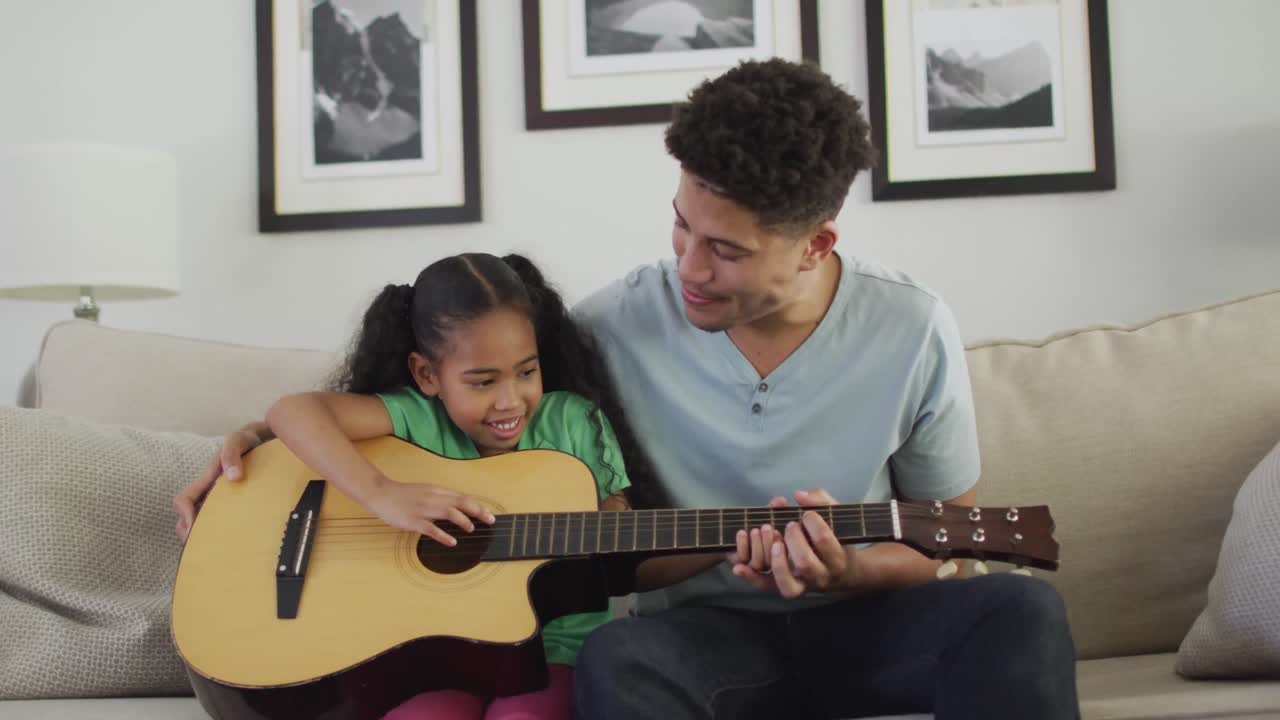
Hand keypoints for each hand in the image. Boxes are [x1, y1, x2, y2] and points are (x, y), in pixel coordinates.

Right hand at [173, 427, 264, 540]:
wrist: (263, 440)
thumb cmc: (247, 441)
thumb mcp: (238, 441)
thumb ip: (232, 455)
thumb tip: (233, 477)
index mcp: (204, 480)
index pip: (183, 500)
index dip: (185, 515)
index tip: (196, 528)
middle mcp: (208, 492)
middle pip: (186, 518)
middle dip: (190, 533)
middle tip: (207, 545)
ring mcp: (219, 499)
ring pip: (201, 522)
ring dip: (204, 534)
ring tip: (220, 546)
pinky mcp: (232, 504)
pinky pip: (220, 522)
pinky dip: (220, 533)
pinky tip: (236, 540)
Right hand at [366, 478, 495, 546]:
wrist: (381, 493)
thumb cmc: (404, 494)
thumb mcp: (426, 491)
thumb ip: (441, 498)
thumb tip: (459, 507)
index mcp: (438, 491)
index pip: (463, 497)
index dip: (478, 506)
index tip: (489, 514)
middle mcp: (434, 498)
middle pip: (461, 503)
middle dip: (478, 511)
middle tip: (490, 520)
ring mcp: (424, 509)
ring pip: (449, 512)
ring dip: (463, 521)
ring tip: (472, 529)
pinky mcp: (414, 521)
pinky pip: (431, 529)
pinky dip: (443, 536)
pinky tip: (452, 542)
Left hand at [729, 489, 859, 598]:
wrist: (843, 573)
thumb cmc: (836, 539)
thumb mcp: (836, 518)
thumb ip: (821, 501)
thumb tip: (799, 495)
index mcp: (837, 558)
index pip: (822, 539)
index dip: (811, 521)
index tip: (807, 514)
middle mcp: (821, 577)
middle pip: (804, 562)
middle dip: (792, 538)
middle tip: (790, 525)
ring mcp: (802, 585)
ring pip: (786, 583)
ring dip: (774, 560)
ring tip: (773, 542)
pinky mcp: (785, 587)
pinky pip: (767, 587)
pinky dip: (751, 578)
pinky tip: (738, 567)